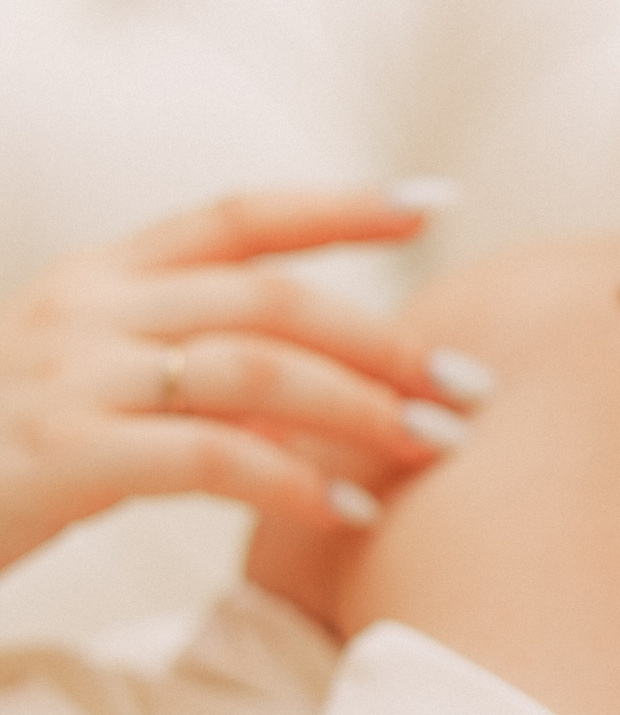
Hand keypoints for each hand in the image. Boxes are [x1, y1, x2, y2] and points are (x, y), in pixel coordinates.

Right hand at [0, 186, 491, 575]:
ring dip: (358, 409)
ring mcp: (66, 380)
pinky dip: (292, 482)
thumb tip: (310, 383)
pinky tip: (346, 513)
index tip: (435, 201)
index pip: (235, 216)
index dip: (339, 204)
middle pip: (268, 298)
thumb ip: (173, 365)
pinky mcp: (58, 458)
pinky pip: (205, 458)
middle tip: (467, 386)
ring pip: (251, 369)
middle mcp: (81, 311)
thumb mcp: (80, 390)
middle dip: (381, 338)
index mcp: (92, 282)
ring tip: (431, 450)